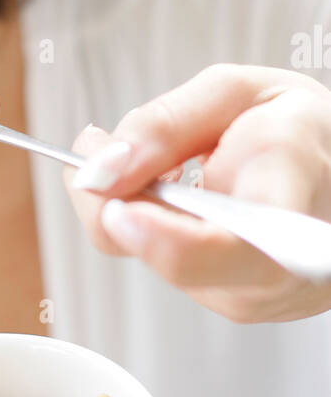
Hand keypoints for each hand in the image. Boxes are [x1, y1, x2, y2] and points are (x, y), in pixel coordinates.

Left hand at [64, 63, 330, 322]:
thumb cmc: (301, 128)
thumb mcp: (236, 93)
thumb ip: (164, 125)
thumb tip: (100, 169)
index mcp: (297, 186)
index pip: (237, 241)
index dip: (169, 238)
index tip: (118, 209)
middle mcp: (288, 259)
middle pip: (184, 264)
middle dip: (121, 212)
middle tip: (94, 158)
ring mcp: (268, 294)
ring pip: (168, 268)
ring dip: (137, 216)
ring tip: (153, 165)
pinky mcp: (247, 304)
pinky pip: (178, 273)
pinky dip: (158, 232)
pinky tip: (176, 197)